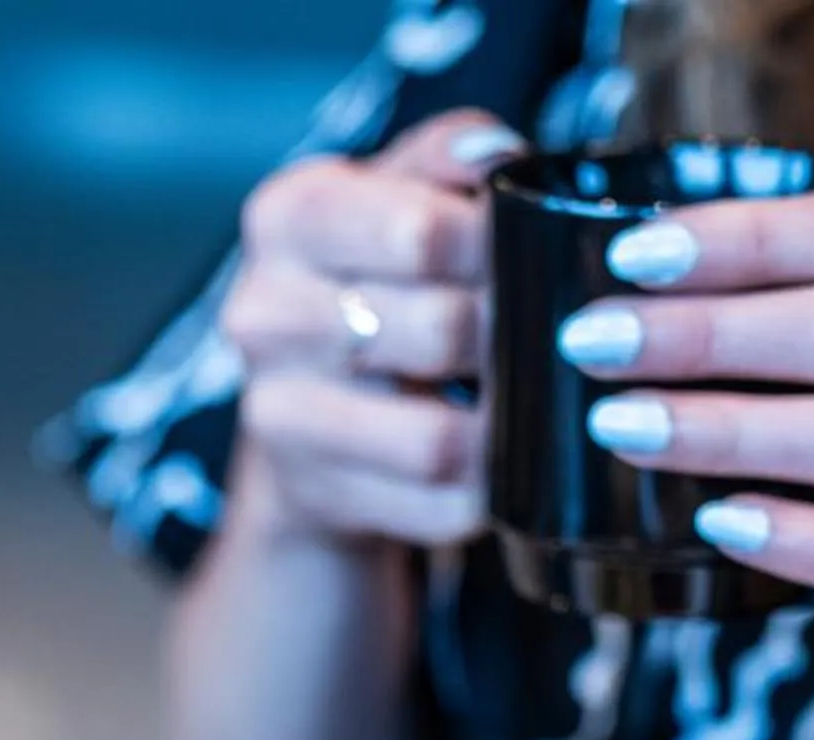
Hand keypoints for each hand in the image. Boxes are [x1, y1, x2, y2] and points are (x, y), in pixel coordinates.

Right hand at [220, 113, 525, 551]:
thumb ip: (453, 157)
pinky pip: (439, 507)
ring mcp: (277, 415)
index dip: (500, 246)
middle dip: (512, 338)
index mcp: (289, 216)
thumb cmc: (375, 279)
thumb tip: (500, 163)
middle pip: (442, 332)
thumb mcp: (401, 191)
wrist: (308, 402)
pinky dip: (489, 493)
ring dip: (506, 426)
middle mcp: (263, 314)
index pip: (423, 231)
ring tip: (530, 400)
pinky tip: (499, 462)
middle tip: (550, 334)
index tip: (531, 253)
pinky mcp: (313, 494)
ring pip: (439, 440)